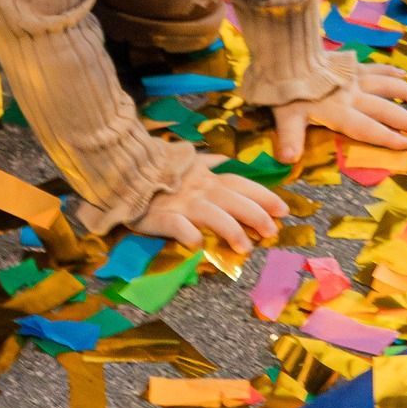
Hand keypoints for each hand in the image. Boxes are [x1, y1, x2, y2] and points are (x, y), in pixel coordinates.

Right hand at [136, 153, 289, 252]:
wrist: (123, 171)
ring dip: (230, 229)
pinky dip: (188, 234)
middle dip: (255, 214)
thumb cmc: (156, 170)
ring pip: (211, 214)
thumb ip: (207, 162)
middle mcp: (199, 188)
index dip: (263, 196)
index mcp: (206, 176)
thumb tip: (225, 159)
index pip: (240, 184)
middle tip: (272, 232)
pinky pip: (176, 225)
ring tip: (245, 248)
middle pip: (233, 199)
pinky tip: (199, 245)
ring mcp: (180, 202)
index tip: (283, 210)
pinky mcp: (161, 216)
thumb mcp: (184, 161)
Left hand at [272, 66, 406, 163]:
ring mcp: (353, 78)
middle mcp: (352, 95)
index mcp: (339, 111)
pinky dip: (391, 71)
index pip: (366, 128)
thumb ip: (290, 138)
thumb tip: (288, 159)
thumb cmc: (285, 89)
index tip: (406, 144)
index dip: (386, 137)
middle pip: (384, 108)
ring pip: (387, 84)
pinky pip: (376, 68)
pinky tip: (404, 73)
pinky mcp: (350, 65)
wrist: (286, 54)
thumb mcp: (285, 115)